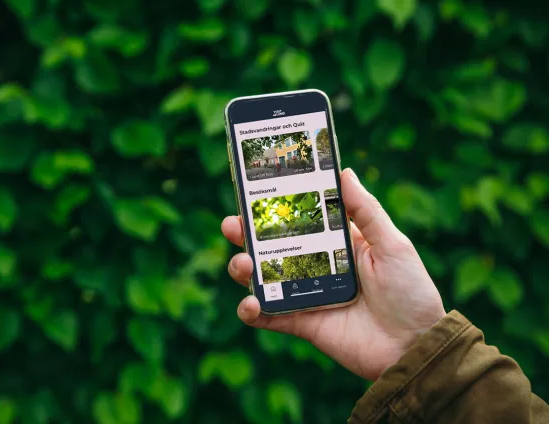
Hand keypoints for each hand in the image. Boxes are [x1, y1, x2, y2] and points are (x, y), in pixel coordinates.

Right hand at [221, 168, 445, 380]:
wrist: (415, 347)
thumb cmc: (411, 292)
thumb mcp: (393, 245)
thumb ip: (366, 211)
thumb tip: (343, 171)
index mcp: (335, 242)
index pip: (297, 218)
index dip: (274, 206)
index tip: (253, 189)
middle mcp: (314, 265)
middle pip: (270, 245)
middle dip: (246, 233)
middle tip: (232, 224)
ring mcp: (305, 294)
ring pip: (261, 278)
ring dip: (243, 268)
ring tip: (244, 264)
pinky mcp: (301, 323)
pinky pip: (267, 317)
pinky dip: (251, 310)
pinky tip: (251, 303)